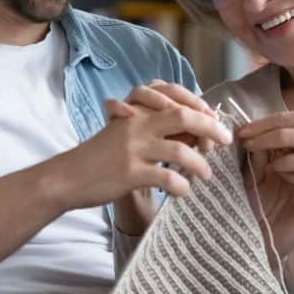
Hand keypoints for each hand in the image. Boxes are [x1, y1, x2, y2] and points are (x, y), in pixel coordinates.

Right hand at [47, 84, 231, 211]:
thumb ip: (154, 128)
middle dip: (211, 129)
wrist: (68, 176)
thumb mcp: (126, 133)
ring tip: (207, 174)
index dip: (201, 109)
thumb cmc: (101, 156)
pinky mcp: (130, 174)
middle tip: (225, 142)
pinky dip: (182, 187)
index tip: (215, 122)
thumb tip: (195, 133)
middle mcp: (137, 125)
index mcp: (137, 112)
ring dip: (200, 164)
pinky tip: (184, 192)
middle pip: (184, 118)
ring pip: (180, 151)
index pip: (177, 100)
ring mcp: (134, 150)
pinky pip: (167, 179)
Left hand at [238, 107, 293, 191]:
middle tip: (246, 144)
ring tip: (269, 163)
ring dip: (274, 163)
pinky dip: (288, 176)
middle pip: (281, 137)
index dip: (259, 125)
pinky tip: (286, 173)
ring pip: (288, 161)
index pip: (282, 119)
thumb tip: (267, 123)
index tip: (244, 130)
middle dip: (259, 141)